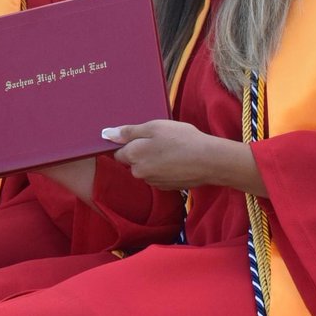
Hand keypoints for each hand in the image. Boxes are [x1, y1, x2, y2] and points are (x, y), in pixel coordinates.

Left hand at [103, 119, 264, 194]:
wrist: (209, 161)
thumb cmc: (182, 139)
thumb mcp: (154, 127)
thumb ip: (129, 132)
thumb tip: (106, 134)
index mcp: (133, 156)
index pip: (118, 152)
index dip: (129, 143)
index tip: (143, 136)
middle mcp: (139, 173)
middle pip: (132, 162)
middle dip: (142, 152)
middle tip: (160, 140)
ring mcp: (153, 182)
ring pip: (146, 169)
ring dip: (154, 160)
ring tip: (172, 149)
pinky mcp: (167, 187)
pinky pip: (159, 176)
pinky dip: (165, 169)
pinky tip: (178, 160)